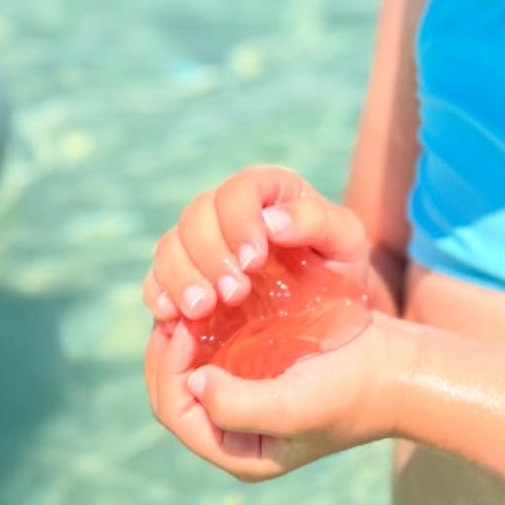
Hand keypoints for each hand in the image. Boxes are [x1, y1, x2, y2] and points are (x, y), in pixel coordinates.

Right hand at [140, 164, 371, 322]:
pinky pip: (156, 278)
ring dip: (182, 277)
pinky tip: (173, 315)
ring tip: (203, 310)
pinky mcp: (186, 279)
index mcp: (269, 191)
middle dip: (210, 255)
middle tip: (234, 294)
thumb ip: (318, 221)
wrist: (330, 312)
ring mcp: (203, 245)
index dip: (239, 220)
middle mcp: (229, 212)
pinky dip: (159, 294)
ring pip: (171, 245)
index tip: (253, 260)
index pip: (240, 189)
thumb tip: (272, 220)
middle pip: (197, 215)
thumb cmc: (341, 268)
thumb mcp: (347, 242)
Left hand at [144, 307, 417, 480]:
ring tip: (189, 301)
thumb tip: (196, 383)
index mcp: (240, 454)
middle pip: (176, 393)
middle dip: (167, 352)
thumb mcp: (295, 408)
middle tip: (176, 307)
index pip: (177, 413)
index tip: (183, 325)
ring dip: (183, 337)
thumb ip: (238, 407)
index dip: (169, 369)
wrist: (400, 369)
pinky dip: (205, 329)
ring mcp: (249, 400)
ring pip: (191, 369)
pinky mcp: (262, 372)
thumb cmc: (353, 392)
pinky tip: (212, 300)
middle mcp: (237, 433)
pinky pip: (215, 352)